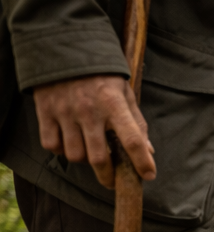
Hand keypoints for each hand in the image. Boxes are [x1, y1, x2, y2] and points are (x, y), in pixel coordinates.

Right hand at [33, 75, 155, 188]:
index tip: (148, 175)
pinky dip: (61, 150)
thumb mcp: (125, 93)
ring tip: (89, 150)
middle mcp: (89, 110)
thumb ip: (136, 122)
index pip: (132, 140)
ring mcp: (65, 112)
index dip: (142, 162)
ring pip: (75, 156)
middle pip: (99, 158)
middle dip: (108, 176)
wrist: (63, 51)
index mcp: (114, 104)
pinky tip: (69, 140)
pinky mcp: (45, 112)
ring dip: (84, 160)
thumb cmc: (101, 77)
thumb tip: (148, 151)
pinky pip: (52, 146)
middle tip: (113, 180)